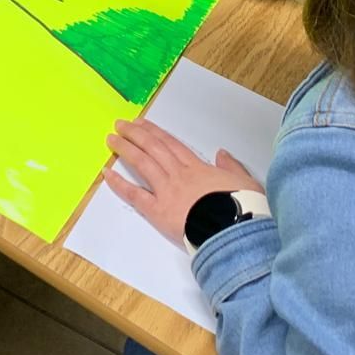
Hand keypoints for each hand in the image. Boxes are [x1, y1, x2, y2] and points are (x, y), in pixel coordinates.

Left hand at [103, 117, 264, 245]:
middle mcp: (180, 175)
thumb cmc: (244, 209)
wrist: (235, 231)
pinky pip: (134, 194)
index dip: (155, 132)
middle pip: (154, 148)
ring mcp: (167, 191)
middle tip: (121, 124)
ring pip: (142, 163)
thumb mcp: (247, 182)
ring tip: (111, 139)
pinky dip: (119, 183)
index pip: (172, 145)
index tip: (142, 123)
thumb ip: (232, 166)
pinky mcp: (159, 211)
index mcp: (198, 169)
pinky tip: (107, 174)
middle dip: (136, 134)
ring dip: (125, 149)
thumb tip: (222, 153)